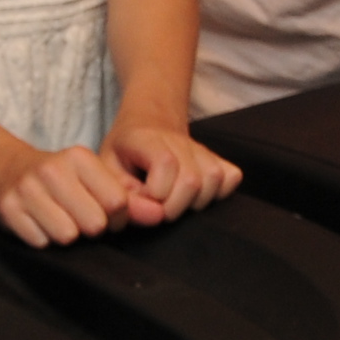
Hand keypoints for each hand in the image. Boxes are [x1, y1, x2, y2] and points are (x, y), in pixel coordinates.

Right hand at [0, 134, 141, 246]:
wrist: (5, 169)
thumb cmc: (59, 179)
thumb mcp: (91, 177)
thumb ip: (125, 198)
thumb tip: (157, 215)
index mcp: (79, 157)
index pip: (117, 202)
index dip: (117, 218)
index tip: (106, 214)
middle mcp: (53, 169)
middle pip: (94, 224)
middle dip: (91, 229)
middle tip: (79, 217)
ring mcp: (28, 188)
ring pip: (67, 236)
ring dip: (65, 235)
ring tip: (58, 219)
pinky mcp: (8, 208)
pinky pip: (40, 242)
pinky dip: (42, 238)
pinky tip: (38, 222)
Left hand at [105, 120, 241, 225]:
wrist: (147, 123)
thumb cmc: (124, 153)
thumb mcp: (107, 171)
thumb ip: (125, 196)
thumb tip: (155, 217)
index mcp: (146, 138)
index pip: (166, 164)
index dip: (155, 192)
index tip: (142, 196)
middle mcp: (178, 140)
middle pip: (192, 181)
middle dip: (174, 206)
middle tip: (158, 206)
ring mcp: (203, 148)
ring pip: (215, 180)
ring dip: (195, 202)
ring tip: (175, 200)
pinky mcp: (219, 158)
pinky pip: (231, 178)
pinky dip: (218, 193)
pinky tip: (196, 195)